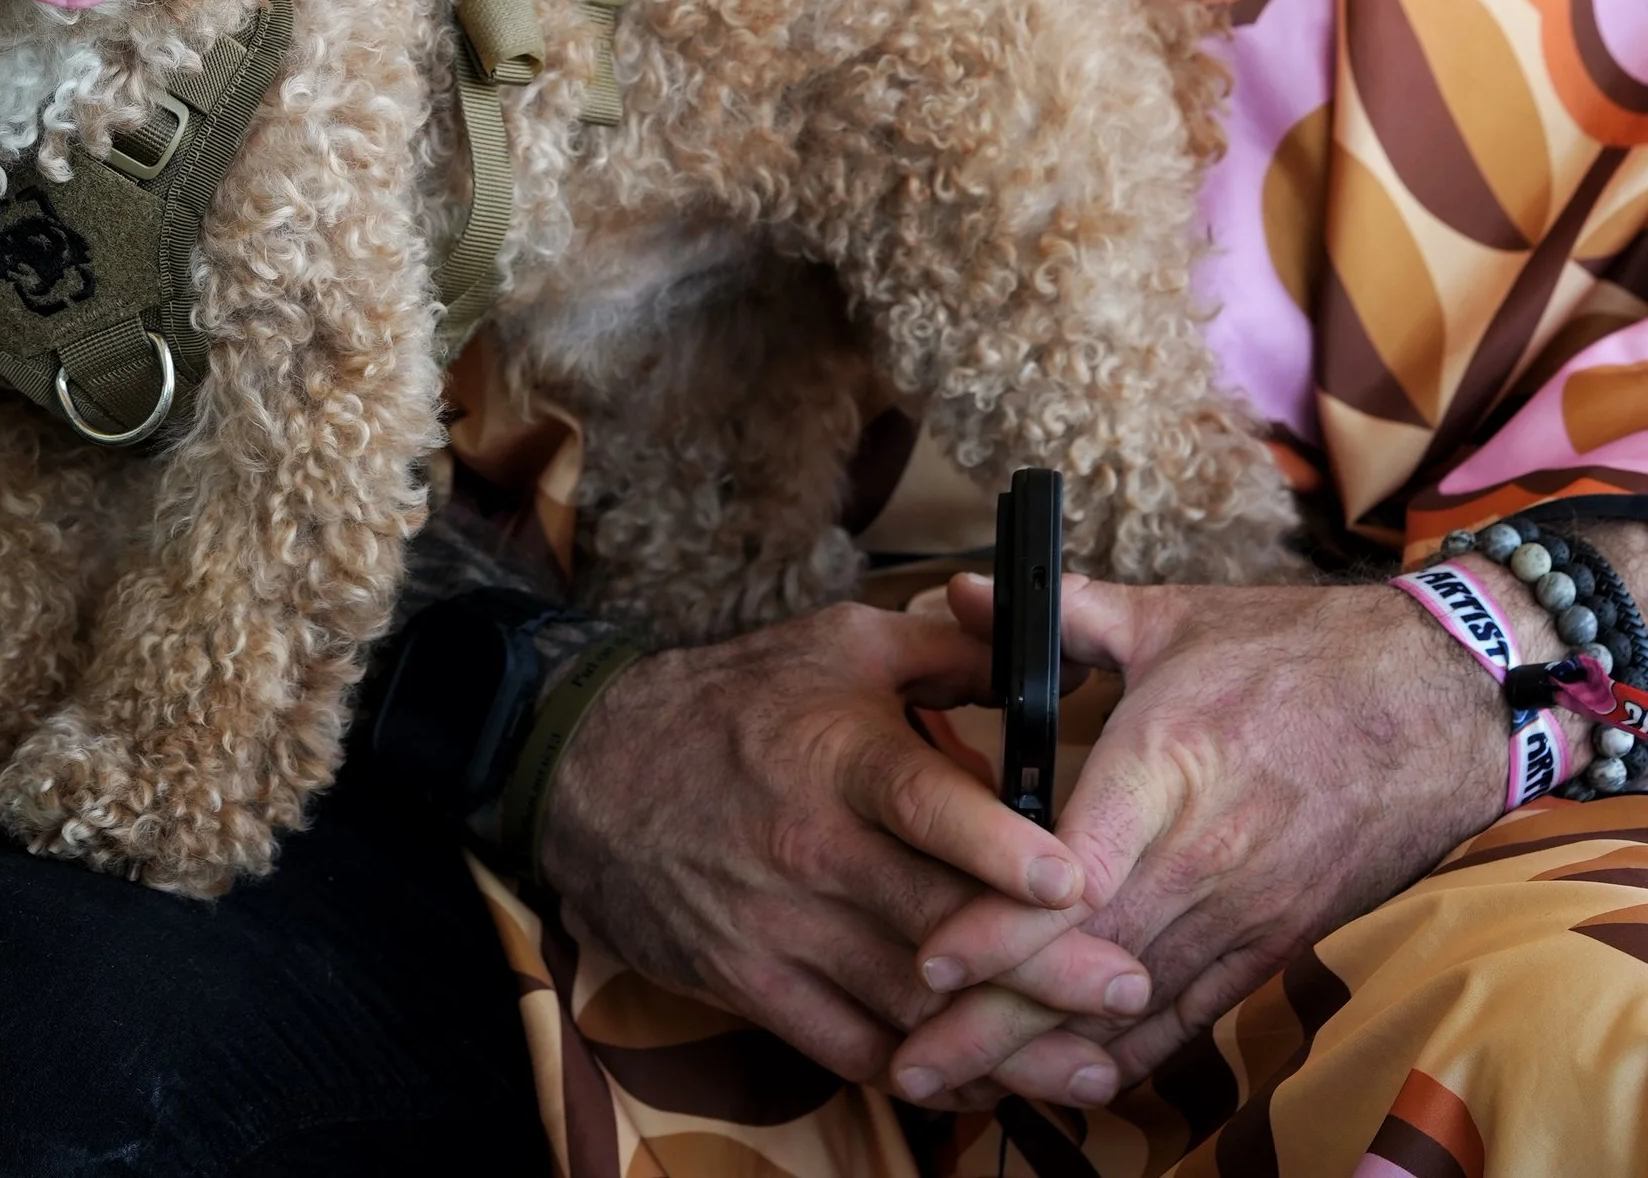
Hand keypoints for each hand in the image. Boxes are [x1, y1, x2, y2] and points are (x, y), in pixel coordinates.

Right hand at [538, 603, 1151, 1093]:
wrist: (594, 773)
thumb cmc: (734, 701)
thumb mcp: (837, 646)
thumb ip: (949, 652)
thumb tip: (1053, 652)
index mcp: (838, 756)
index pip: (923, 805)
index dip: (1000, 846)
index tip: (1076, 880)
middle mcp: (813, 850)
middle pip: (939, 926)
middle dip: (1042, 971)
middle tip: (1133, 990)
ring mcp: (782, 929)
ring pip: (910, 1006)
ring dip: (1007, 1045)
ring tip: (1096, 1067)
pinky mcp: (757, 986)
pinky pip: (854, 1049)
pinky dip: (928, 1073)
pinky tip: (993, 1082)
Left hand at [887, 574, 1509, 1110]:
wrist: (1436, 705)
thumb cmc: (1296, 652)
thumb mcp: (1172, 617)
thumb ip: (1061, 615)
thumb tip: (957, 593)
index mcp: (1168, 764)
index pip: (1072, 872)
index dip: (999, 928)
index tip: (927, 963)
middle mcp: (1205, 855)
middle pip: (1087, 960)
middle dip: (995, 1023)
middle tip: (912, 1067)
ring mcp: (1246, 911)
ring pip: (1133, 1004)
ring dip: (1047, 1055)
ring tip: (964, 1089)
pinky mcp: (1276, 943)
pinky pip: (1193, 1018)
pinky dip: (1127, 1055)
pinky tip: (1069, 1080)